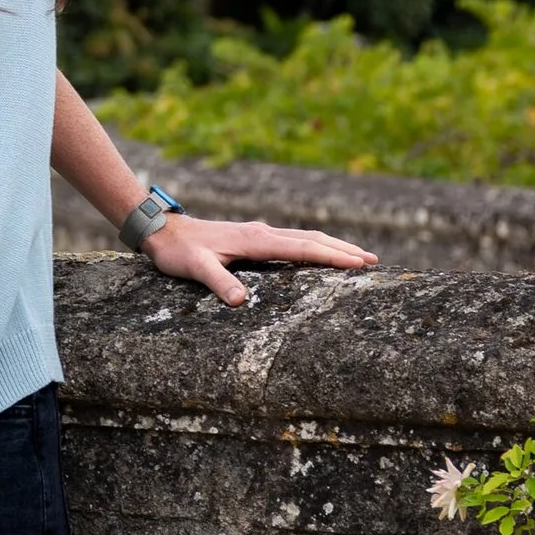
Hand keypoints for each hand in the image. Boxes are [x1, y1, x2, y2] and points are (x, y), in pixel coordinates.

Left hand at [143, 213, 376, 307]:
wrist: (162, 231)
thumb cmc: (178, 252)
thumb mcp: (195, 268)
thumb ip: (218, 282)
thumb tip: (242, 302)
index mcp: (256, 240)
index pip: (302, 249)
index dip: (332, 256)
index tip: (359, 263)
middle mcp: (262, 233)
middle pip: (311, 239)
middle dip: (342, 249)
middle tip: (373, 261)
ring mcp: (259, 234)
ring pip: (304, 238)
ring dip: (331, 246)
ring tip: (357, 257)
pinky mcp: (254, 238)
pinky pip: (292, 242)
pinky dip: (313, 247)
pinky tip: (318, 255)